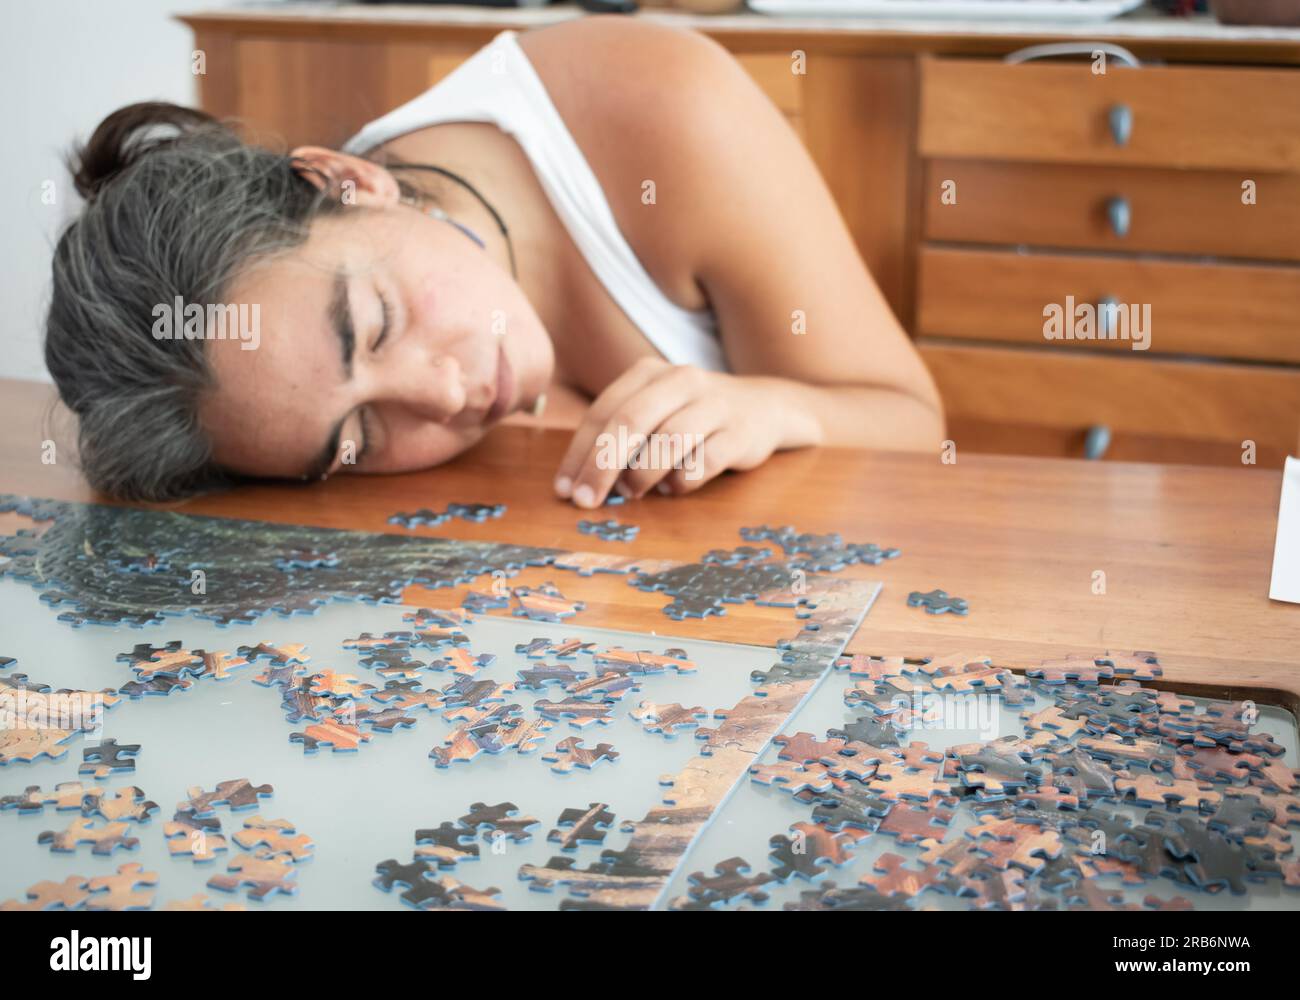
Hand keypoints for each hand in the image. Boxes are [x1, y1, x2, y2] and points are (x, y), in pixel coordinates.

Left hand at [553, 358, 789, 507]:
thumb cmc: (692, 416)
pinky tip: (674, 488)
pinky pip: (705, 461)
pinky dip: (682, 481)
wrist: (763, 407)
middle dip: (601, 466)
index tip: (565, 490)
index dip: (580, 453)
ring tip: (631, 493)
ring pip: (668, 440)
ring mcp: (714, 404)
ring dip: (642, 475)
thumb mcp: (653, 410)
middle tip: (586, 501)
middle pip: (630, 422)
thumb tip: (580, 482)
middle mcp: (681, 380)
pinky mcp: (740, 432)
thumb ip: (619, 436)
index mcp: (649, 372)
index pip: (603, 411)